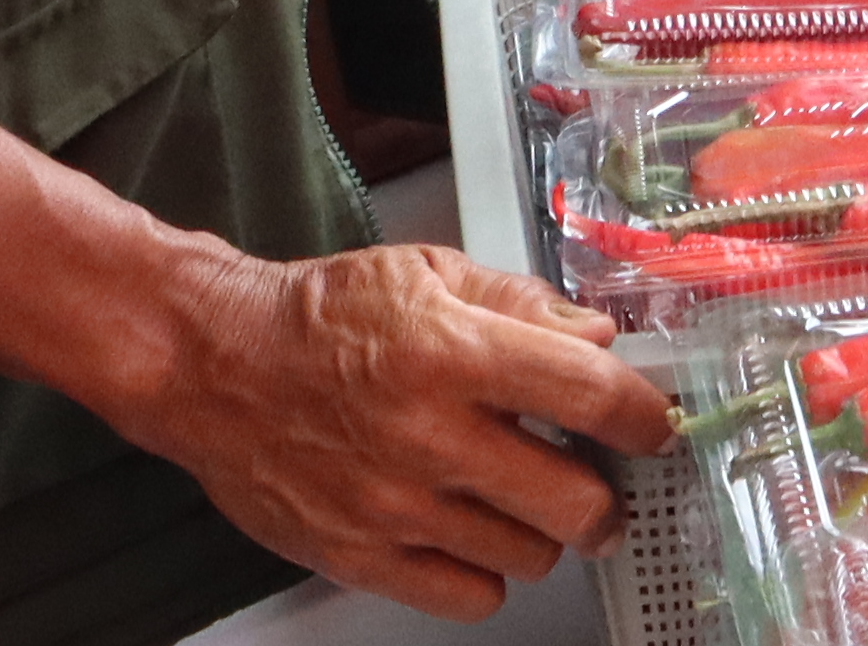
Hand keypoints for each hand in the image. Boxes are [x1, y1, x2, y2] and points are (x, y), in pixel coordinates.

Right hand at [112, 241, 673, 617]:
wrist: (214, 366)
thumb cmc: (318, 318)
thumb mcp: (426, 272)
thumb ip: (522, 303)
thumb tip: (598, 336)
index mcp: (451, 352)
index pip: (591, 394)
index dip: (644, 416)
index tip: (654, 425)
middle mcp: (428, 437)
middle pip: (575, 502)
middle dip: (606, 495)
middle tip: (598, 482)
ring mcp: (394, 507)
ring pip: (529, 554)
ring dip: (541, 530)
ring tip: (517, 496)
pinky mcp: (360, 556)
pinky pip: (468, 596)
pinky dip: (485, 572)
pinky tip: (471, 532)